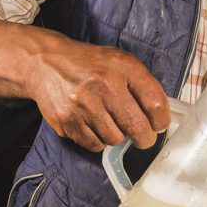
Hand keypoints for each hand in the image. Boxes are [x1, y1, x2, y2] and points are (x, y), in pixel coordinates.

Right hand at [24, 34, 171, 151]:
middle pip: (138, 128)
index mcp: (124, 66)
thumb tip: (160, 118)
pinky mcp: (67, 120)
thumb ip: (142, 86)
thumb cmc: (90, 65)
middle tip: (142, 137)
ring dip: (117, 136)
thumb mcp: (120, 62)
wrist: (45, 62)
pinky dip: (98, 140)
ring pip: (116, 139)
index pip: (156, 104)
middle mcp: (104, 84)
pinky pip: (94, 144)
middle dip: (144, 138)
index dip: (161, 121)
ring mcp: (84, 103)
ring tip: (108, 121)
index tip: (158, 125)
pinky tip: (93, 124)